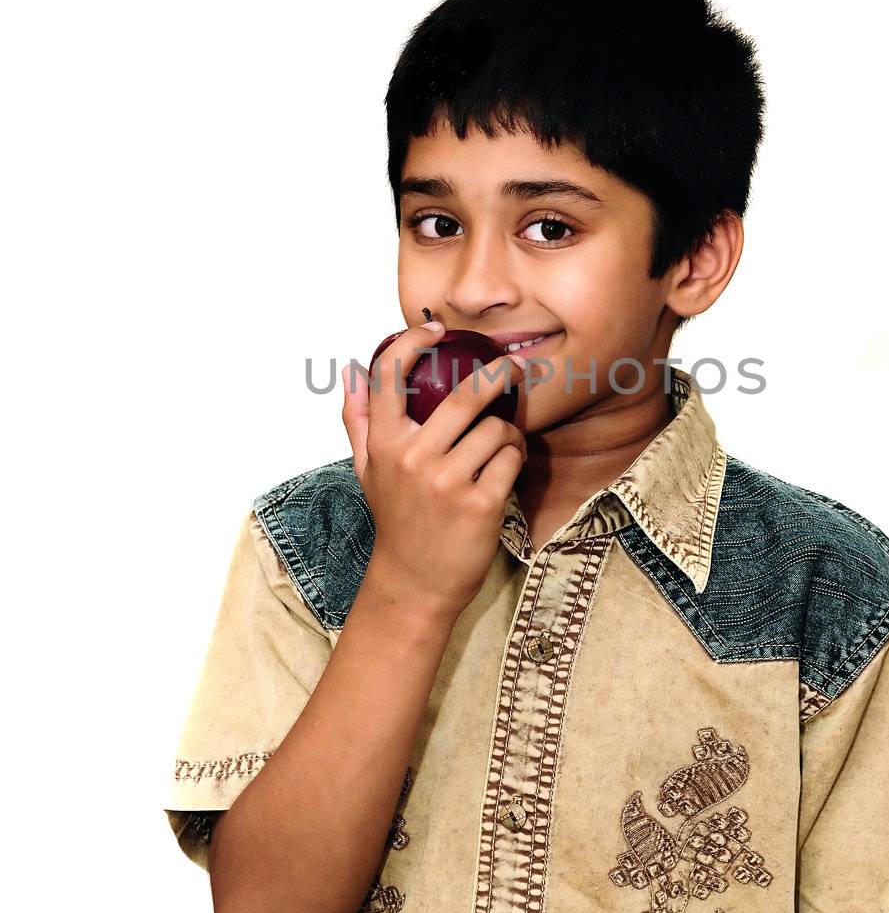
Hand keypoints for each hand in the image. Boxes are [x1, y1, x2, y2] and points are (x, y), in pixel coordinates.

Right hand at [341, 320, 528, 618]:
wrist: (415, 583)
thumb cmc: (396, 520)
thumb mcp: (368, 470)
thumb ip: (358, 419)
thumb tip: (350, 370)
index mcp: (384, 444)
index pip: (390, 375)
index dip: (413, 341)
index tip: (437, 329)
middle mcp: (413, 458)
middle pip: (465, 396)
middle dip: (497, 375)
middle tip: (511, 369)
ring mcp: (448, 481)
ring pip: (496, 429)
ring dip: (508, 432)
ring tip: (501, 445)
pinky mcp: (481, 504)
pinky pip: (511, 459)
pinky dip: (514, 459)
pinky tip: (504, 470)